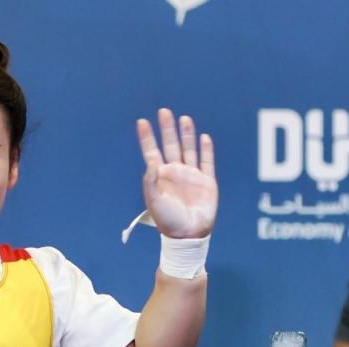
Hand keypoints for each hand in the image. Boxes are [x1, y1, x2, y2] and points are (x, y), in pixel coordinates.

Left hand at [136, 109, 216, 238]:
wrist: (188, 234)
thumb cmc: (167, 220)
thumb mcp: (155, 199)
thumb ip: (151, 179)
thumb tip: (151, 160)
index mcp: (159, 176)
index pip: (151, 152)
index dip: (147, 137)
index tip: (141, 121)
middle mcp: (174, 172)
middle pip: (170, 145)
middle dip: (167, 129)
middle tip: (163, 111)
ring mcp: (191, 175)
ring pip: (188, 149)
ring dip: (186, 134)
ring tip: (183, 118)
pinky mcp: (207, 181)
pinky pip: (207, 161)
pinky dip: (205, 149)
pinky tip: (203, 137)